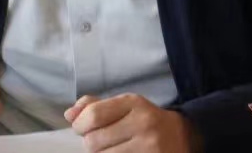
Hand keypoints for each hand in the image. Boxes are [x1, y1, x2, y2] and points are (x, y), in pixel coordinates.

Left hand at [64, 93, 199, 152]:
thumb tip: (69, 115)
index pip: (94, 115)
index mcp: (133, 103)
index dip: (79, 125)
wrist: (182, 136)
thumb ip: (95, 106)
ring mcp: (148, 148)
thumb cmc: (145, 119)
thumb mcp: (124, 105)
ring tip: (111, 149)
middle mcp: (142, 124)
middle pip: (94, 141)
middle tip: (98, 142)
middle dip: (90, 143)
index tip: (80, 128)